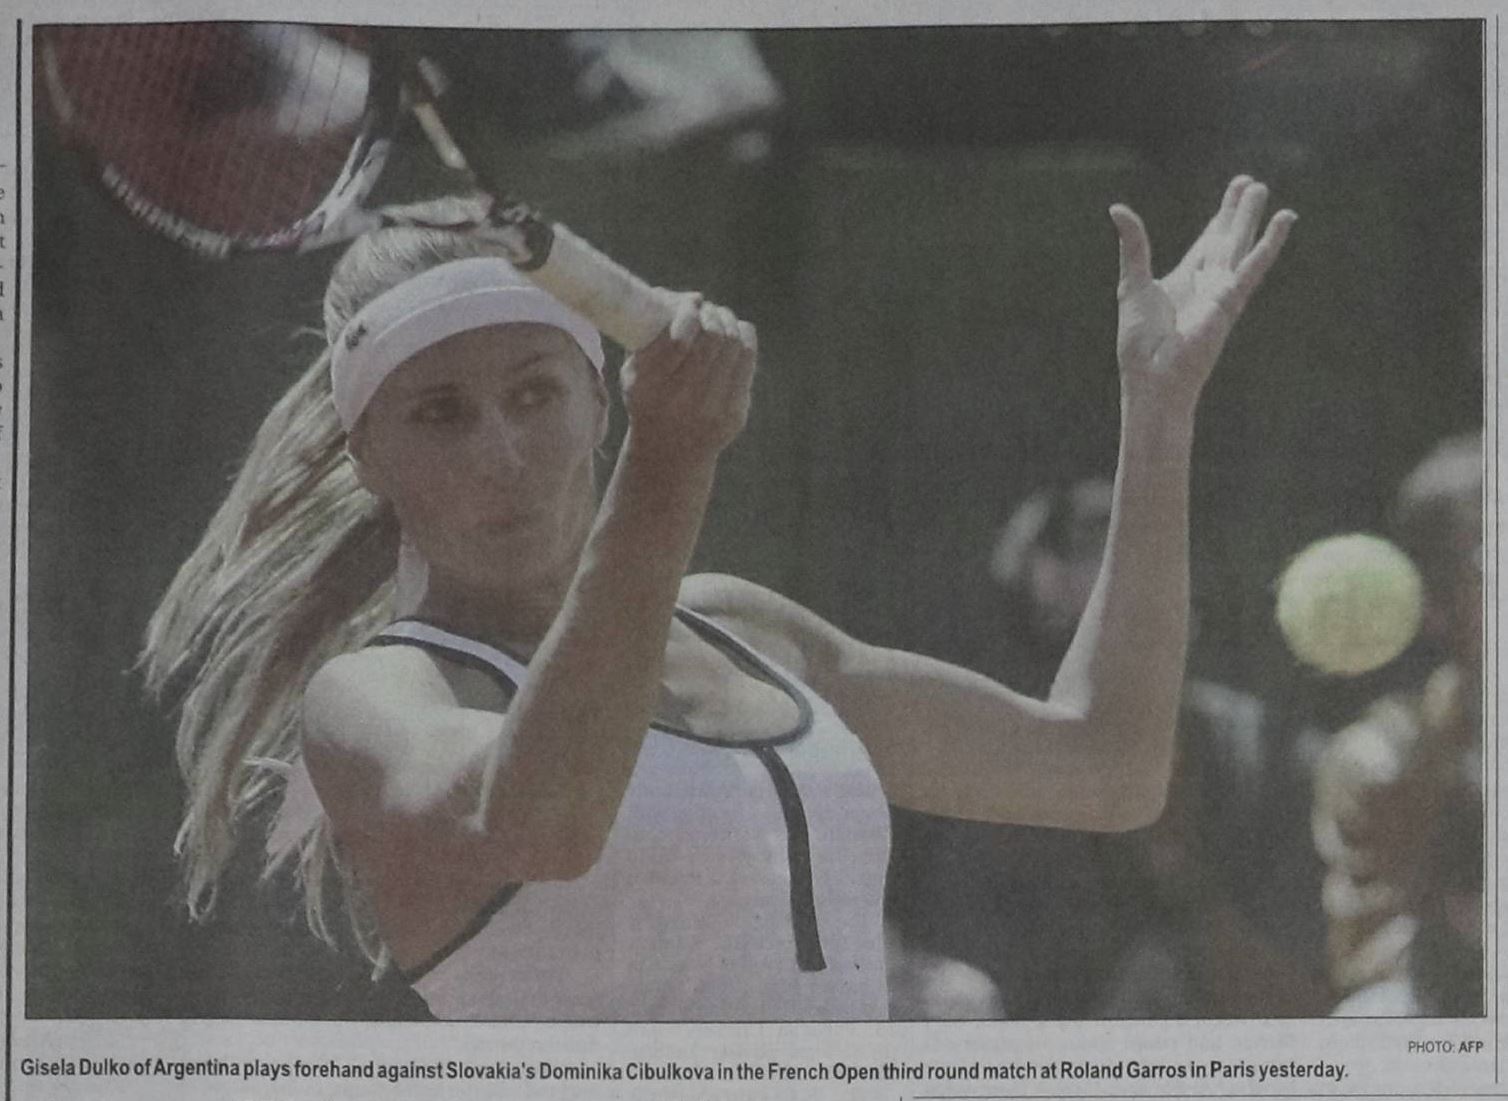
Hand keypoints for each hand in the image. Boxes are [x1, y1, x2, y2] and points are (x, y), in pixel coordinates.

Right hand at [620, 292, 757, 465]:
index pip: (680, 339)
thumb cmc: (649, 400)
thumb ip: (649, 334)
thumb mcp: (634, 372)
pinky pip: (748, 361)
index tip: (690, 303)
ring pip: (733, 346)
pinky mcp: (735, 413)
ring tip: (719, 318)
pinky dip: (743, 338)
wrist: (670, 453)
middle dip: (711, 314)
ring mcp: (713, 409)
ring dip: (727, 322)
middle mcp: (683, 400)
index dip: (689, 312)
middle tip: (706, 308)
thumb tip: (683, 296)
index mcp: (651, 388)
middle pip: (711, 338)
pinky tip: (735, 332)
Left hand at [1111, 176, 1295, 409]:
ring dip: (1251, 217)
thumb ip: (1133, 246)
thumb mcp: (1132, 283)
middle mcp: (1206, 283)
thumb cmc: (1140, 342)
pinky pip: (1255, 265)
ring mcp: (1221, 290)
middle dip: (1238, 212)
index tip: (1233, 195)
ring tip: (1262, 188)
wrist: (1153, 375)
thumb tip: (1117, 209)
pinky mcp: (1231, 299)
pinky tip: (1285, 219)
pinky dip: (1271, 242)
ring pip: (1240, 244)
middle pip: (1226, 238)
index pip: (1206, 243)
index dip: (1219, 219)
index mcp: (1184, 280)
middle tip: (1252, 183)